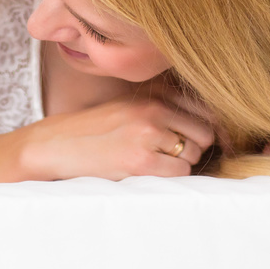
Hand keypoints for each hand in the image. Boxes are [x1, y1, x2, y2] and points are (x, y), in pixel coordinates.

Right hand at [21, 92, 215, 180]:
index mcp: (152, 92)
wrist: (57, 144)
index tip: (197, 140)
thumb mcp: (129, 106)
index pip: (204, 109)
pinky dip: (171, 176)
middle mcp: (153, 108)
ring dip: (182, 163)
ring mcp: (148, 133)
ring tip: (155, 162)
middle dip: (196, 147)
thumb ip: (164, 108)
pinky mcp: (142, 160)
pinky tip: (148, 172)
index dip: (205, 128)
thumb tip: (212, 127)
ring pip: (195, 153)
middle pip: (205, 132)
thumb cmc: (95, 129)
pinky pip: (181, 172)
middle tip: (172, 154)